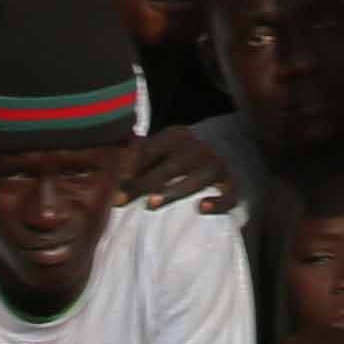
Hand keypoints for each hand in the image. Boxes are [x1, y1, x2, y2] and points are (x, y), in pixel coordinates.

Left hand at [123, 123, 241, 213]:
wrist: (227, 147)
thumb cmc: (181, 153)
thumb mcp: (162, 145)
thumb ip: (140, 153)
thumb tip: (110, 166)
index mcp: (177, 135)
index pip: (152, 149)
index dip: (132, 167)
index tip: (114, 184)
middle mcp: (198, 148)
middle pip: (170, 167)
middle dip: (145, 183)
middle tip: (121, 200)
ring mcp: (217, 166)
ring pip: (196, 181)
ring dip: (172, 192)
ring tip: (151, 204)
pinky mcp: (233, 183)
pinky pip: (228, 195)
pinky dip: (217, 202)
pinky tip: (202, 208)